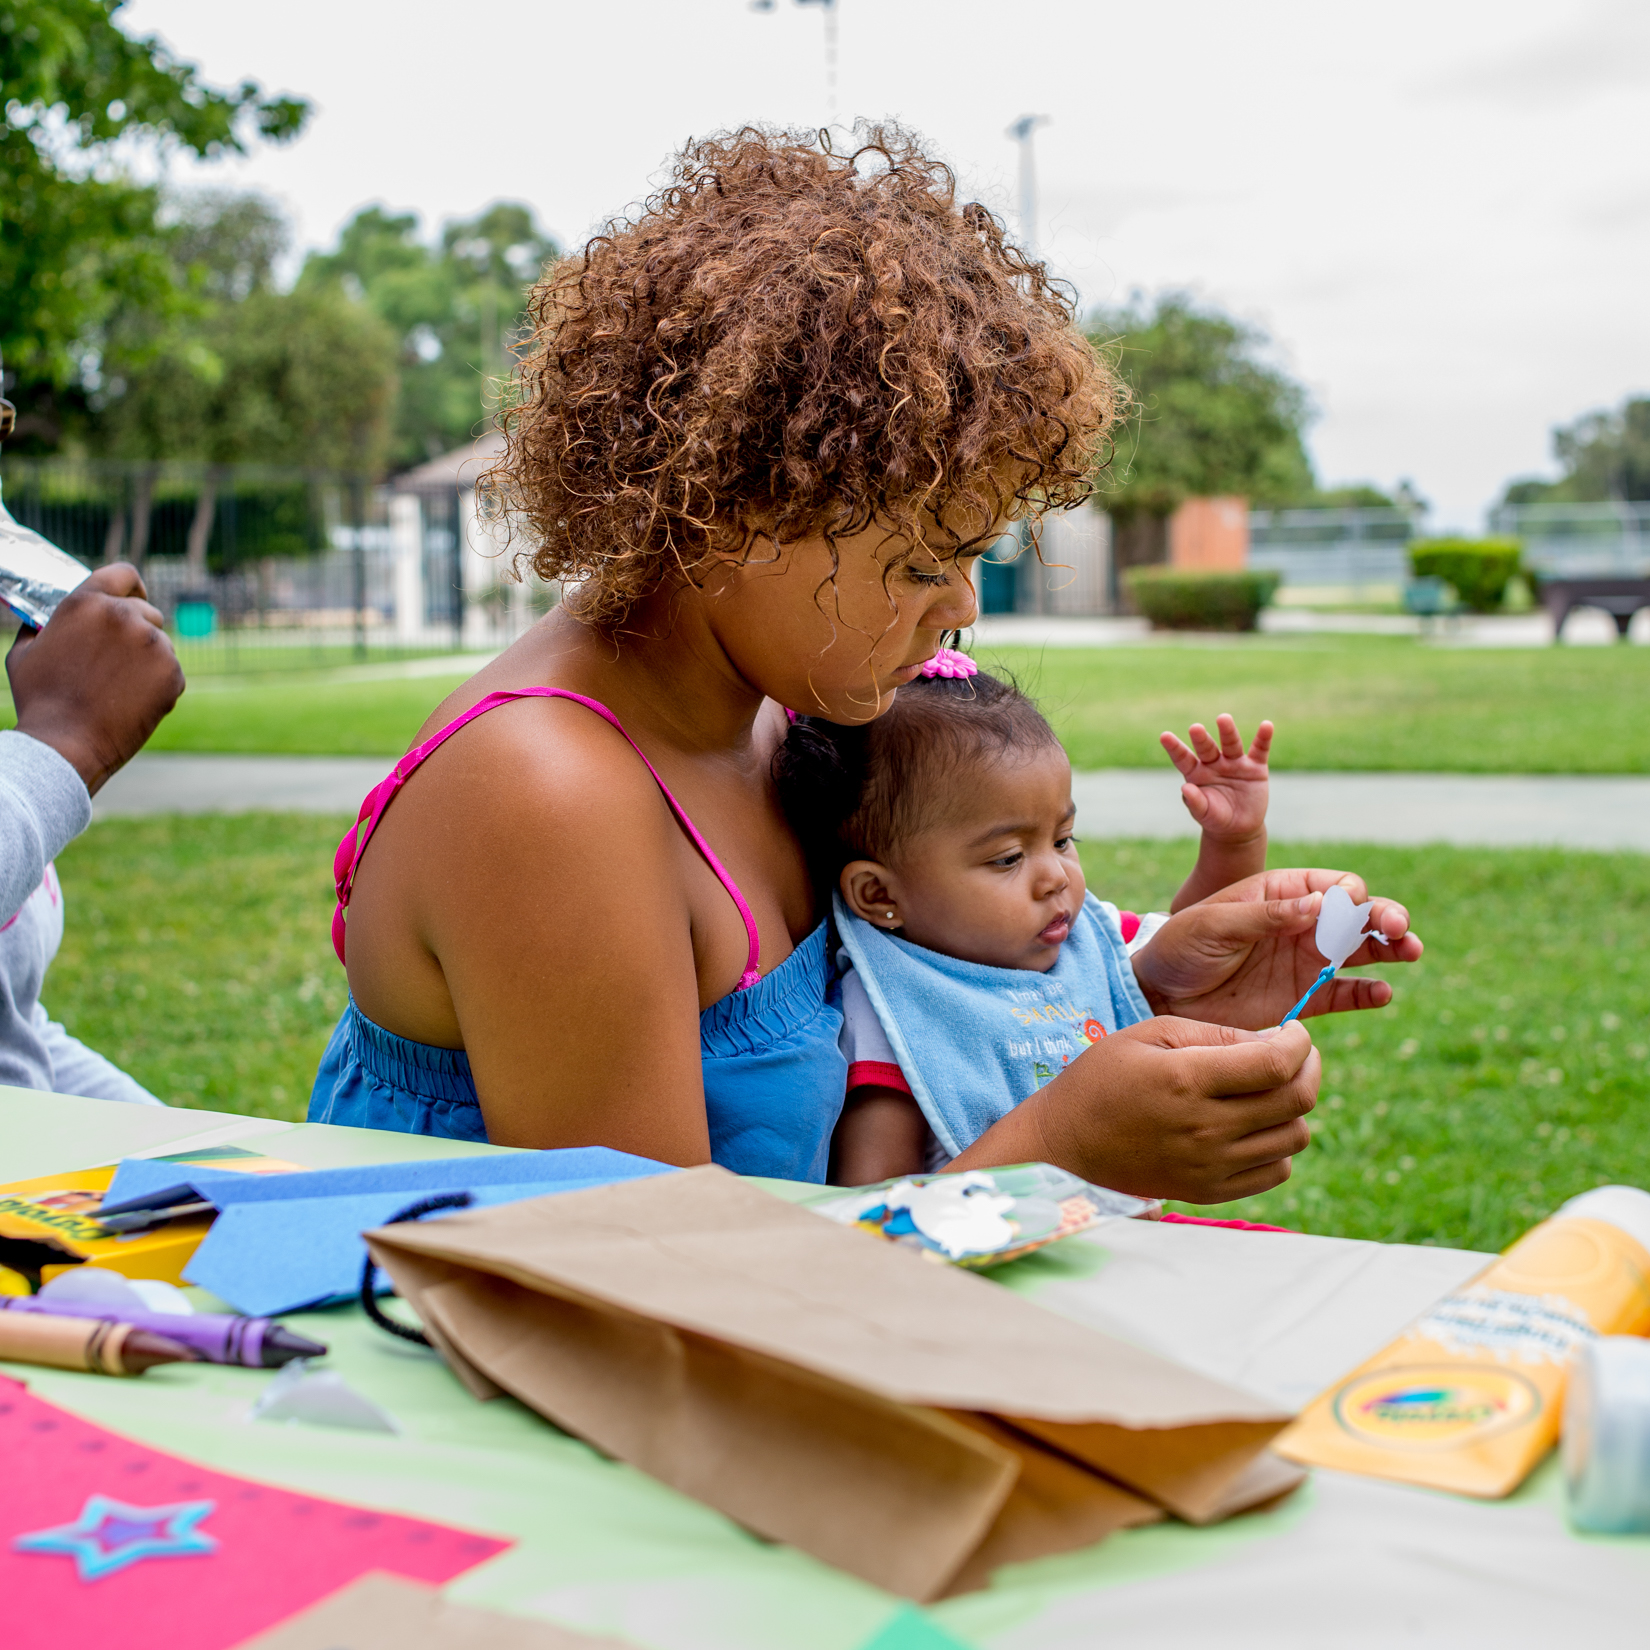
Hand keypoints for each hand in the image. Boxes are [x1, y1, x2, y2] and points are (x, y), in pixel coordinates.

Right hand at [7, 563, 184, 794]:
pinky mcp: (173, 673)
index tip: (136, 597)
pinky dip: (160, 685)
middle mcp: (124, 616)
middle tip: (121, 658)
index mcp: (86, 603)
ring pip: (161, 644)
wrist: (66, 743)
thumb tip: (44, 619)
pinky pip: (173, 672)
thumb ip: (41, 627)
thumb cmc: (41, 700)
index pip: (124, 574)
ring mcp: (153, 644)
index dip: (132, 586)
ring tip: (121, 687)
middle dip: (138, 629)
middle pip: (148, 611)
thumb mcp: (25, 653)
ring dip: (149, 659)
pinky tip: (134, 702)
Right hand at [954, 1016, 1318, 1202]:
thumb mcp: (1147, 1033)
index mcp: (1187, 1079)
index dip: (1300, 1043)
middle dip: (1309, 1069)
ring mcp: (1209, 1166)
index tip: (1294, 1032)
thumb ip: (1213, 1033)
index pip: (1277, 1064)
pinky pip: (1275, 1172)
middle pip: (1296, 1101)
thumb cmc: (1101, 1078)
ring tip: (1270, 1090)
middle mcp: (1204, 1128)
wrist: (1062, 1145)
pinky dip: (1278, 1146)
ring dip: (1294, 1108)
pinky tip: (1255, 1125)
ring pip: (1294, 1138)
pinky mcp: (1208, 1192)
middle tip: (1296, 1055)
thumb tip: (1271, 1041)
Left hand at [1132, 868, 1422, 1027]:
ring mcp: (1306, 961)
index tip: (1348, 904)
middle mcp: (1301, 924)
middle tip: (1397, 927)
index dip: (1348, 892)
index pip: (1331, 885)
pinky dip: (1368, 994)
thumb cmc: (1180, 948)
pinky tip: (1382, 993)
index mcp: (1279, 893)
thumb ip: (1264, 915)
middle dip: (1383, 915)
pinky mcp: (1304, 998)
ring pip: (1363, 951)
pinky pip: (1347, 994)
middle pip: (1357, 914)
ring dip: (1391, 949)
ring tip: (1410, 951)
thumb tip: (1319, 903)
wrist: (1160, 997)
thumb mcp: (1213, 924)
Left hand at [1161, 714, 1271, 843]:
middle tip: (1195, 729)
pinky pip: (1260, 750)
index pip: (1183, 758)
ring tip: (1223, 719)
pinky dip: (1264, 738)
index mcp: (1196, 772)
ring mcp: (1235, 763)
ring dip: (1227, 732)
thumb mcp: (1203, 812)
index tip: (1164, 736)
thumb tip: (1185, 787)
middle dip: (1201, 739)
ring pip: (1231, 744)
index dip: (1174, 748)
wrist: (1239, 827)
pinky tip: (1267, 726)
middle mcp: (1214, 763)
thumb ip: (1195, 801)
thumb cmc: (1215, 817)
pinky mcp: (1255, 767)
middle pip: (1207, 748)